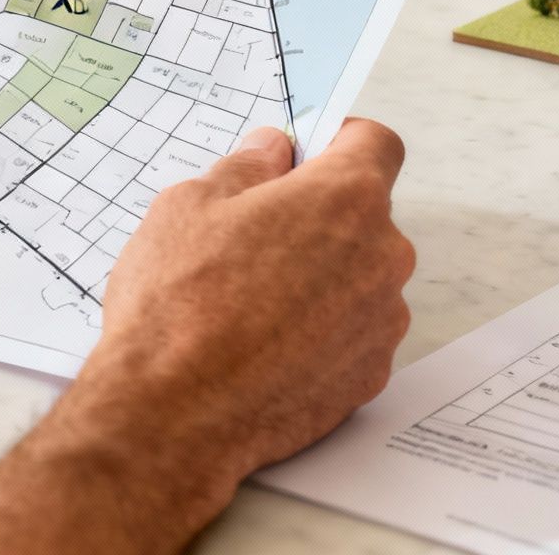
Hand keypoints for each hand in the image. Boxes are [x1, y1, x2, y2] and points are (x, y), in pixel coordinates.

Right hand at [0, 120, 413, 554]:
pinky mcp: (370, 375)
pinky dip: (322, 330)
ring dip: (322, 276)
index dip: (340, 141)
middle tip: (255, 235)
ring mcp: (382, 321)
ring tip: (252, 300)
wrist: (175, 417)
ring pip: (359, 276)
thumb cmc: (178, 307)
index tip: (305, 155)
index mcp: (345, 199)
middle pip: (366, 215)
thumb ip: (245, 166)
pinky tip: (266, 344)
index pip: (376, 143)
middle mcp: (382, 256)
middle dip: (319, 216)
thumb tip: (272, 150)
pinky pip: (353, 332)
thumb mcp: (190, 205)